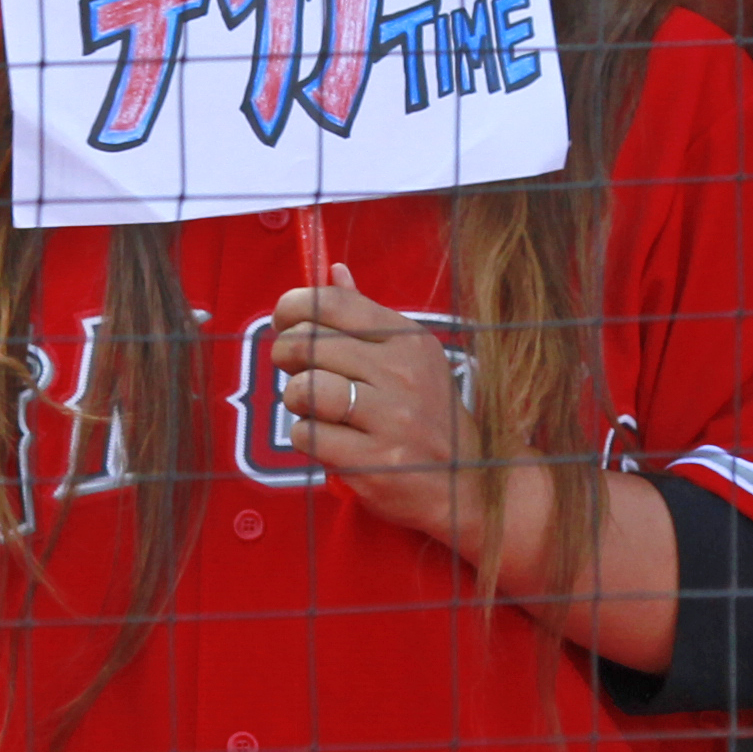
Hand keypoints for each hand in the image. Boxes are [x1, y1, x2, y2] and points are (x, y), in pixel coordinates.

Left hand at [271, 263, 487, 564]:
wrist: (467, 481)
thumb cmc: (428, 415)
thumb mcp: (411, 358)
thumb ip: (366, 316)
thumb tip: (333, 270)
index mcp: (407, 338)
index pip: (332, 302)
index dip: (292, 308)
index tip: (285, 324)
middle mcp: (401, 371)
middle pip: (308, 345)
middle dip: (287, 358)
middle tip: (297, 373)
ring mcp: (390, 417)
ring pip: (304, 390)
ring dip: (295, 400)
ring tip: (312, 408)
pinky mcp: (374, 459)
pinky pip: (308, 435)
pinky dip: (305, 437)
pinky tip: (327, 439)